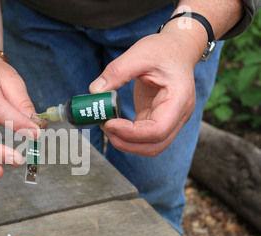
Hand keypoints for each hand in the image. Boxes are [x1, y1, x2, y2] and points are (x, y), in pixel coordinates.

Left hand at [90, 27, 203, 156]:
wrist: (177, 49)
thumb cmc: (163, 50)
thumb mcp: (139, 54)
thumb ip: (116, 71)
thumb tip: (94, 91)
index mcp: (179, 100)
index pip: (158, 130)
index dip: (131, 133)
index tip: (109, 123)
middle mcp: (179, 115)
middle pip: (155, 146)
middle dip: (126, 143)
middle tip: (104, 127)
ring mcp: (170, 121)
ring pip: (150, 147)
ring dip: (126, 143)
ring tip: (106, 125)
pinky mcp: (158, 120)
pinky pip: (143, 137)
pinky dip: (126, 135)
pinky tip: (112, 122)